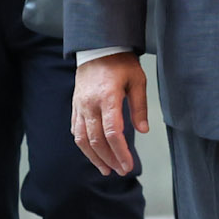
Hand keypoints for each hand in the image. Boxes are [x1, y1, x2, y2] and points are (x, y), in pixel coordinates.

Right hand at [71, 54, 146, 175]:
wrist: (97, 48)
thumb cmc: (120, 63)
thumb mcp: (138, 80)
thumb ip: (139, 107)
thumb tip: (143, 130)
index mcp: (108, 97)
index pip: (112, 132)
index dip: (120, 152)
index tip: (128, 165)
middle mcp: (90, 104)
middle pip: (96, 140)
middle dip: (109, 159)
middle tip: (121, 171)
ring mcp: (80, 106)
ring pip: (82, 139)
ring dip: (94, 157)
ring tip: (106, 170)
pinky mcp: (75, 106)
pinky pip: (76, 130)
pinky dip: (84, 145)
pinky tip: (93, 153)